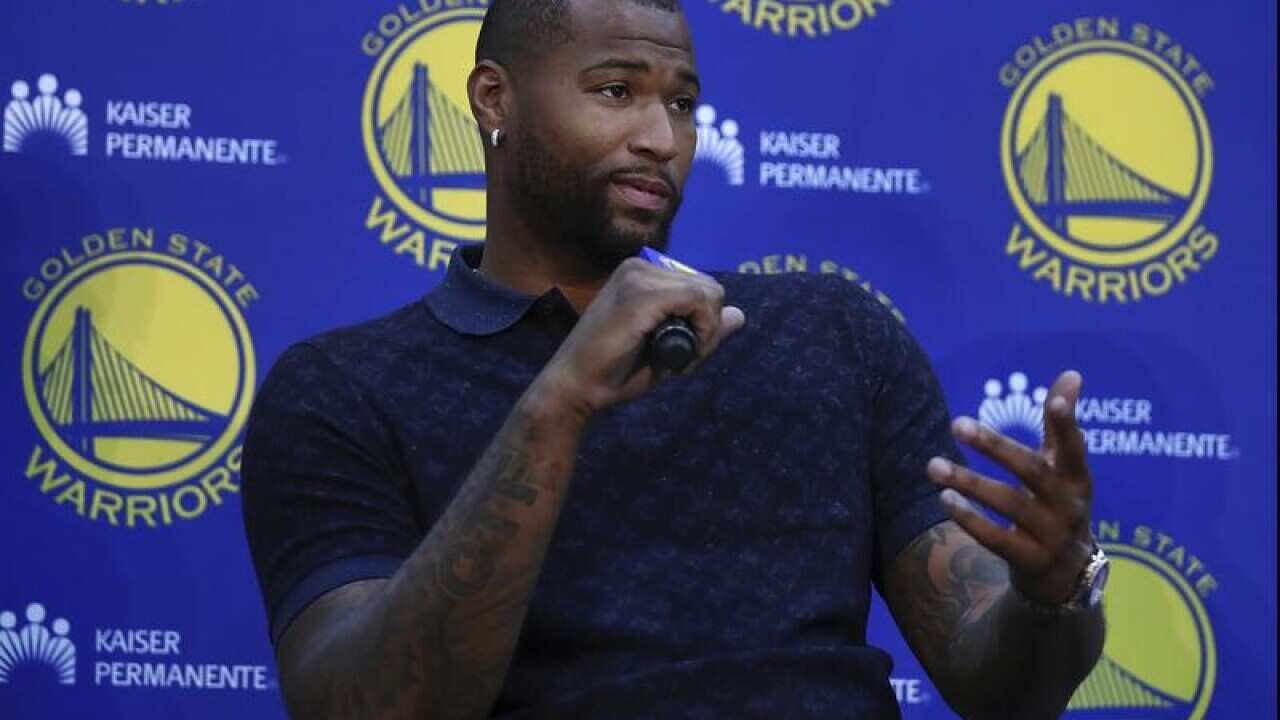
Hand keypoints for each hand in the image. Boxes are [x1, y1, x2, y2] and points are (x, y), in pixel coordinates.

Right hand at [535, 257, 745, 421]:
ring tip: (676, 359)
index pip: (698, 286)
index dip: (703, 323)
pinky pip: (698, 301)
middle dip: (706, 327)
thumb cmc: (615, 372)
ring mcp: (639, 277)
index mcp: (642, 274)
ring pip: (708, 293)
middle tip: (681, 358)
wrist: (575, 386)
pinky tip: (677, 356)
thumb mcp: (669, 349)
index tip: (682, 352)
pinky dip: (701, 332)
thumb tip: (739, 314)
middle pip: (708, 287)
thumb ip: (702, 330)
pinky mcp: (642, 294)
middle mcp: (640, 267)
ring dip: (704, 332)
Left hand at [926, 370, 1093, 605]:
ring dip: (969, 482)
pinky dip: (969, 518)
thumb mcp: (1064, 468)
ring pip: (1008, 504)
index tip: (1057, 401)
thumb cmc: (1058, 505)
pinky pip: (995, 538)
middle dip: (995, 446)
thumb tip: (1072, 373)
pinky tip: (943, 499)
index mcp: (1077, 478)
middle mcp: (1068, 506)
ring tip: (933, 465)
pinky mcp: (1030, 560)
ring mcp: (1051, 535)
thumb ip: (1060, 425)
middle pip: (1031, 471)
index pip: (1074, 447)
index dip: (1068, 425)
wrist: (1066, 576)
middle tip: (957, 423)